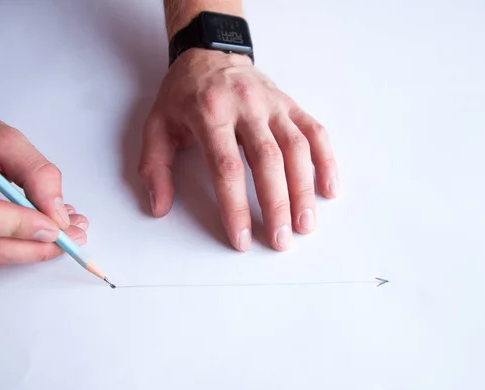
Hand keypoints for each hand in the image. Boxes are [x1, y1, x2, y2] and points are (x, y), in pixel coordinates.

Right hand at [0, 109, 88, 265]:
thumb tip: (57, 209)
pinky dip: (25, 244)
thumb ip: (33, 171)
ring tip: (69, 230)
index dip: (18, 225)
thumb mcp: (1, 140)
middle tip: (74, 235)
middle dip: (38, 245)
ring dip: (37, 248)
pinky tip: (49, 230)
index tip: (54, 226)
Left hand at [139, 49, 338, 250]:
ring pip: (296, 147)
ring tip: (306, 224)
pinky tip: (329, 188)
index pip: (226, 167)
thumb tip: (159, 207)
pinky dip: (326, 160)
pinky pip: (315, 131)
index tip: (242, 238)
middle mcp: (246, 106)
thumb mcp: (156, 125)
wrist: (210, 53)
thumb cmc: (184, 94)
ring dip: (304, 189)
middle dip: (277, 204)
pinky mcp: (290, 104)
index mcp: (210, 112)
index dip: (236, 206)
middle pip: (267, 160)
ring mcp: (273, 104)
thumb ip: (154, 167)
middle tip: (282, 240)